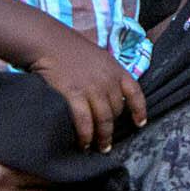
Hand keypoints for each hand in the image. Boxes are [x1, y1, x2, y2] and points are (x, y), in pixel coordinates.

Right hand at [28, 38, 148, 151]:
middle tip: (107, 142)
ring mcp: (91, 88)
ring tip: (98, 148)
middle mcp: (107, 80)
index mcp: (116, 70)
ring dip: (101, 137)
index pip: (135, 92)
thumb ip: (107, 75)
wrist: (48, 42)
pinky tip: (83, 143)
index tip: (140, 123)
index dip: (140, 110)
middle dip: (112, 128)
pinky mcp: (73, 95)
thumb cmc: (71, 50)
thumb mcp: (99, 57)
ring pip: (103, 120)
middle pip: (116, 111)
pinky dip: (85, 135)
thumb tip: (111, 96)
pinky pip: (84, 122)